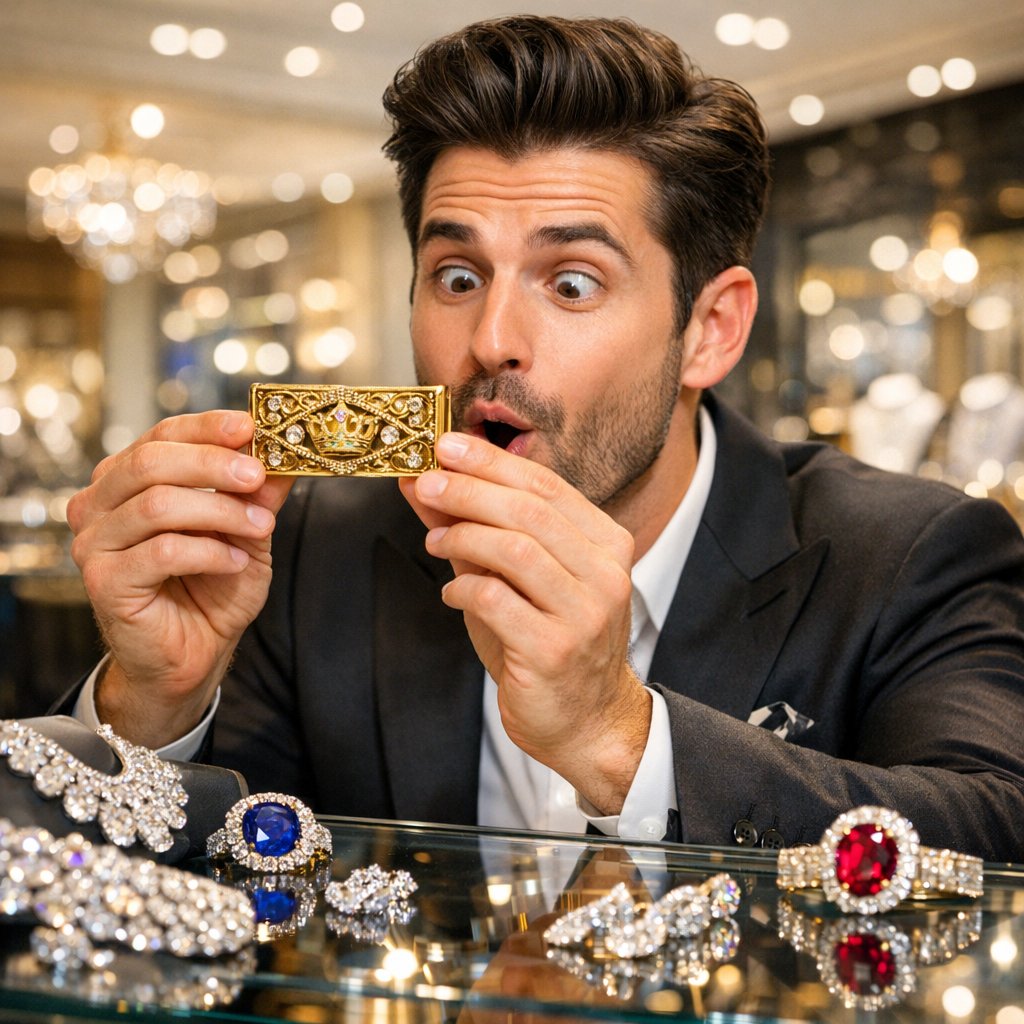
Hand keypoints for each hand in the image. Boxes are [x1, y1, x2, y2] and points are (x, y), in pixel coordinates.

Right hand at [66, 411, 292, 746]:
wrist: (196, 653)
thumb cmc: (212, 588)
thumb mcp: (247, 531)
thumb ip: (259, 493)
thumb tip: (284, 454)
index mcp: (127, 480)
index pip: (161, 435)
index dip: (206, 427)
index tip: (250, 428)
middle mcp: (100, 504)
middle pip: (151, 461)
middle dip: (213, 464)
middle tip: (258, 476)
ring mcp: (95, 543)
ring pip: (157, 505)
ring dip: (220, 513)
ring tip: (260, 528)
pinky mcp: (104, 581)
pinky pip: (161, 551)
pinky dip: (208, 552)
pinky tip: (234, 561)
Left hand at [400, 432, 650, 813]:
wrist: (587, 719)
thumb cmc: (549, 641)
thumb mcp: (515, 577)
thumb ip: (476, 529)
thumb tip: (426, 484)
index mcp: (605, 544)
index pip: (546, 485)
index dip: (492, 460)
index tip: (445, 445)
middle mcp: (605, 573)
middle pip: (530, 511)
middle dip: (470, 488)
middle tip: (427, 481)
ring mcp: (585, 612)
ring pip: (517, 549)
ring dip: (463, 535)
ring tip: (434, 539)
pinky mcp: (555, 649)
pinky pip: (497, 600)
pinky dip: (464, 588)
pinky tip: (452, 593)